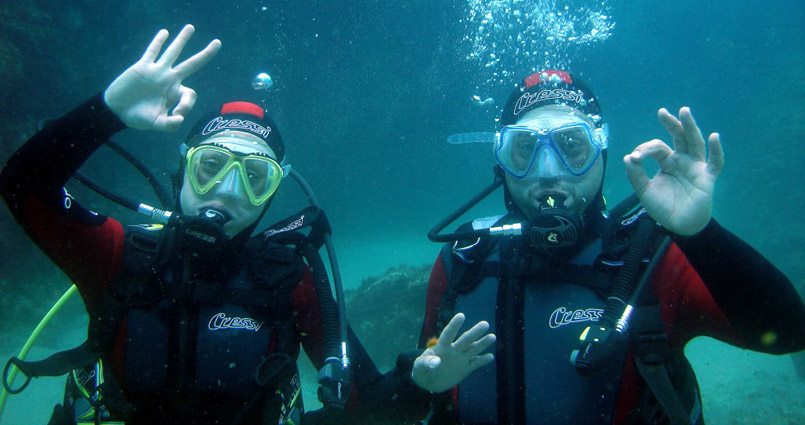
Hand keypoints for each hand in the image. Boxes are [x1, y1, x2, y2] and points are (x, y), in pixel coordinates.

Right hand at [104, 25, 220, 131]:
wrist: (117, 110)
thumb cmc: (138, 117)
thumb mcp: (156, 124)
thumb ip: (169, 125)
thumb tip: (180, 119)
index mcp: (175, 93)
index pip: (190, 94)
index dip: (187, 105)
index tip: (178, 114)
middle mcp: (170, 80)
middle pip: (192, 64)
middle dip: (205, 54)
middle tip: (218, 43)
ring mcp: (157, 71)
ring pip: (173, 52)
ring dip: (182, 39)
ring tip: (191, 27)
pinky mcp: (143, 67)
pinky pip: (152, 52)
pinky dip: (158, 42)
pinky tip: (165, 32)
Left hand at [412, 313, 495, 392]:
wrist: (429, 382)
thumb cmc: (422, 370)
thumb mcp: (419, 367)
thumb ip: (426, 363)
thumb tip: (436, 361)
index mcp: (441, 346)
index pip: (448, 334)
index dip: (454, 325)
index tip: (461, 316)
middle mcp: (453, 350)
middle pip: (465, 339)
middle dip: (475, 332)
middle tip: (485, 324)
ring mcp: (460, 358)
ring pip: (473, 349)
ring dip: (482, 343)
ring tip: (492, 337)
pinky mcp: (465, 368)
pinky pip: (475, 363)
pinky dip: (483, 361)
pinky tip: (490, 356)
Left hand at [623, 107, 723, 235]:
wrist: (679, 225)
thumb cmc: (663, 206)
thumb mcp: (644, 191)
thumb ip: (635, 176)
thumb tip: (628, 157)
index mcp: (667, 162)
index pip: (657, 148)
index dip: (645, 150)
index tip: (635, 157)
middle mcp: (682, 160)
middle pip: (678, 138)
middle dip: (671, 124)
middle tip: (662, 112)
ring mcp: (696, 167)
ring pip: (695, 143)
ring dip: (690, 127)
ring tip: (684, 111)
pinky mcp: (707, 178)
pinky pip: (715, 163)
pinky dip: (716, 150)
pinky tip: (714, 137)